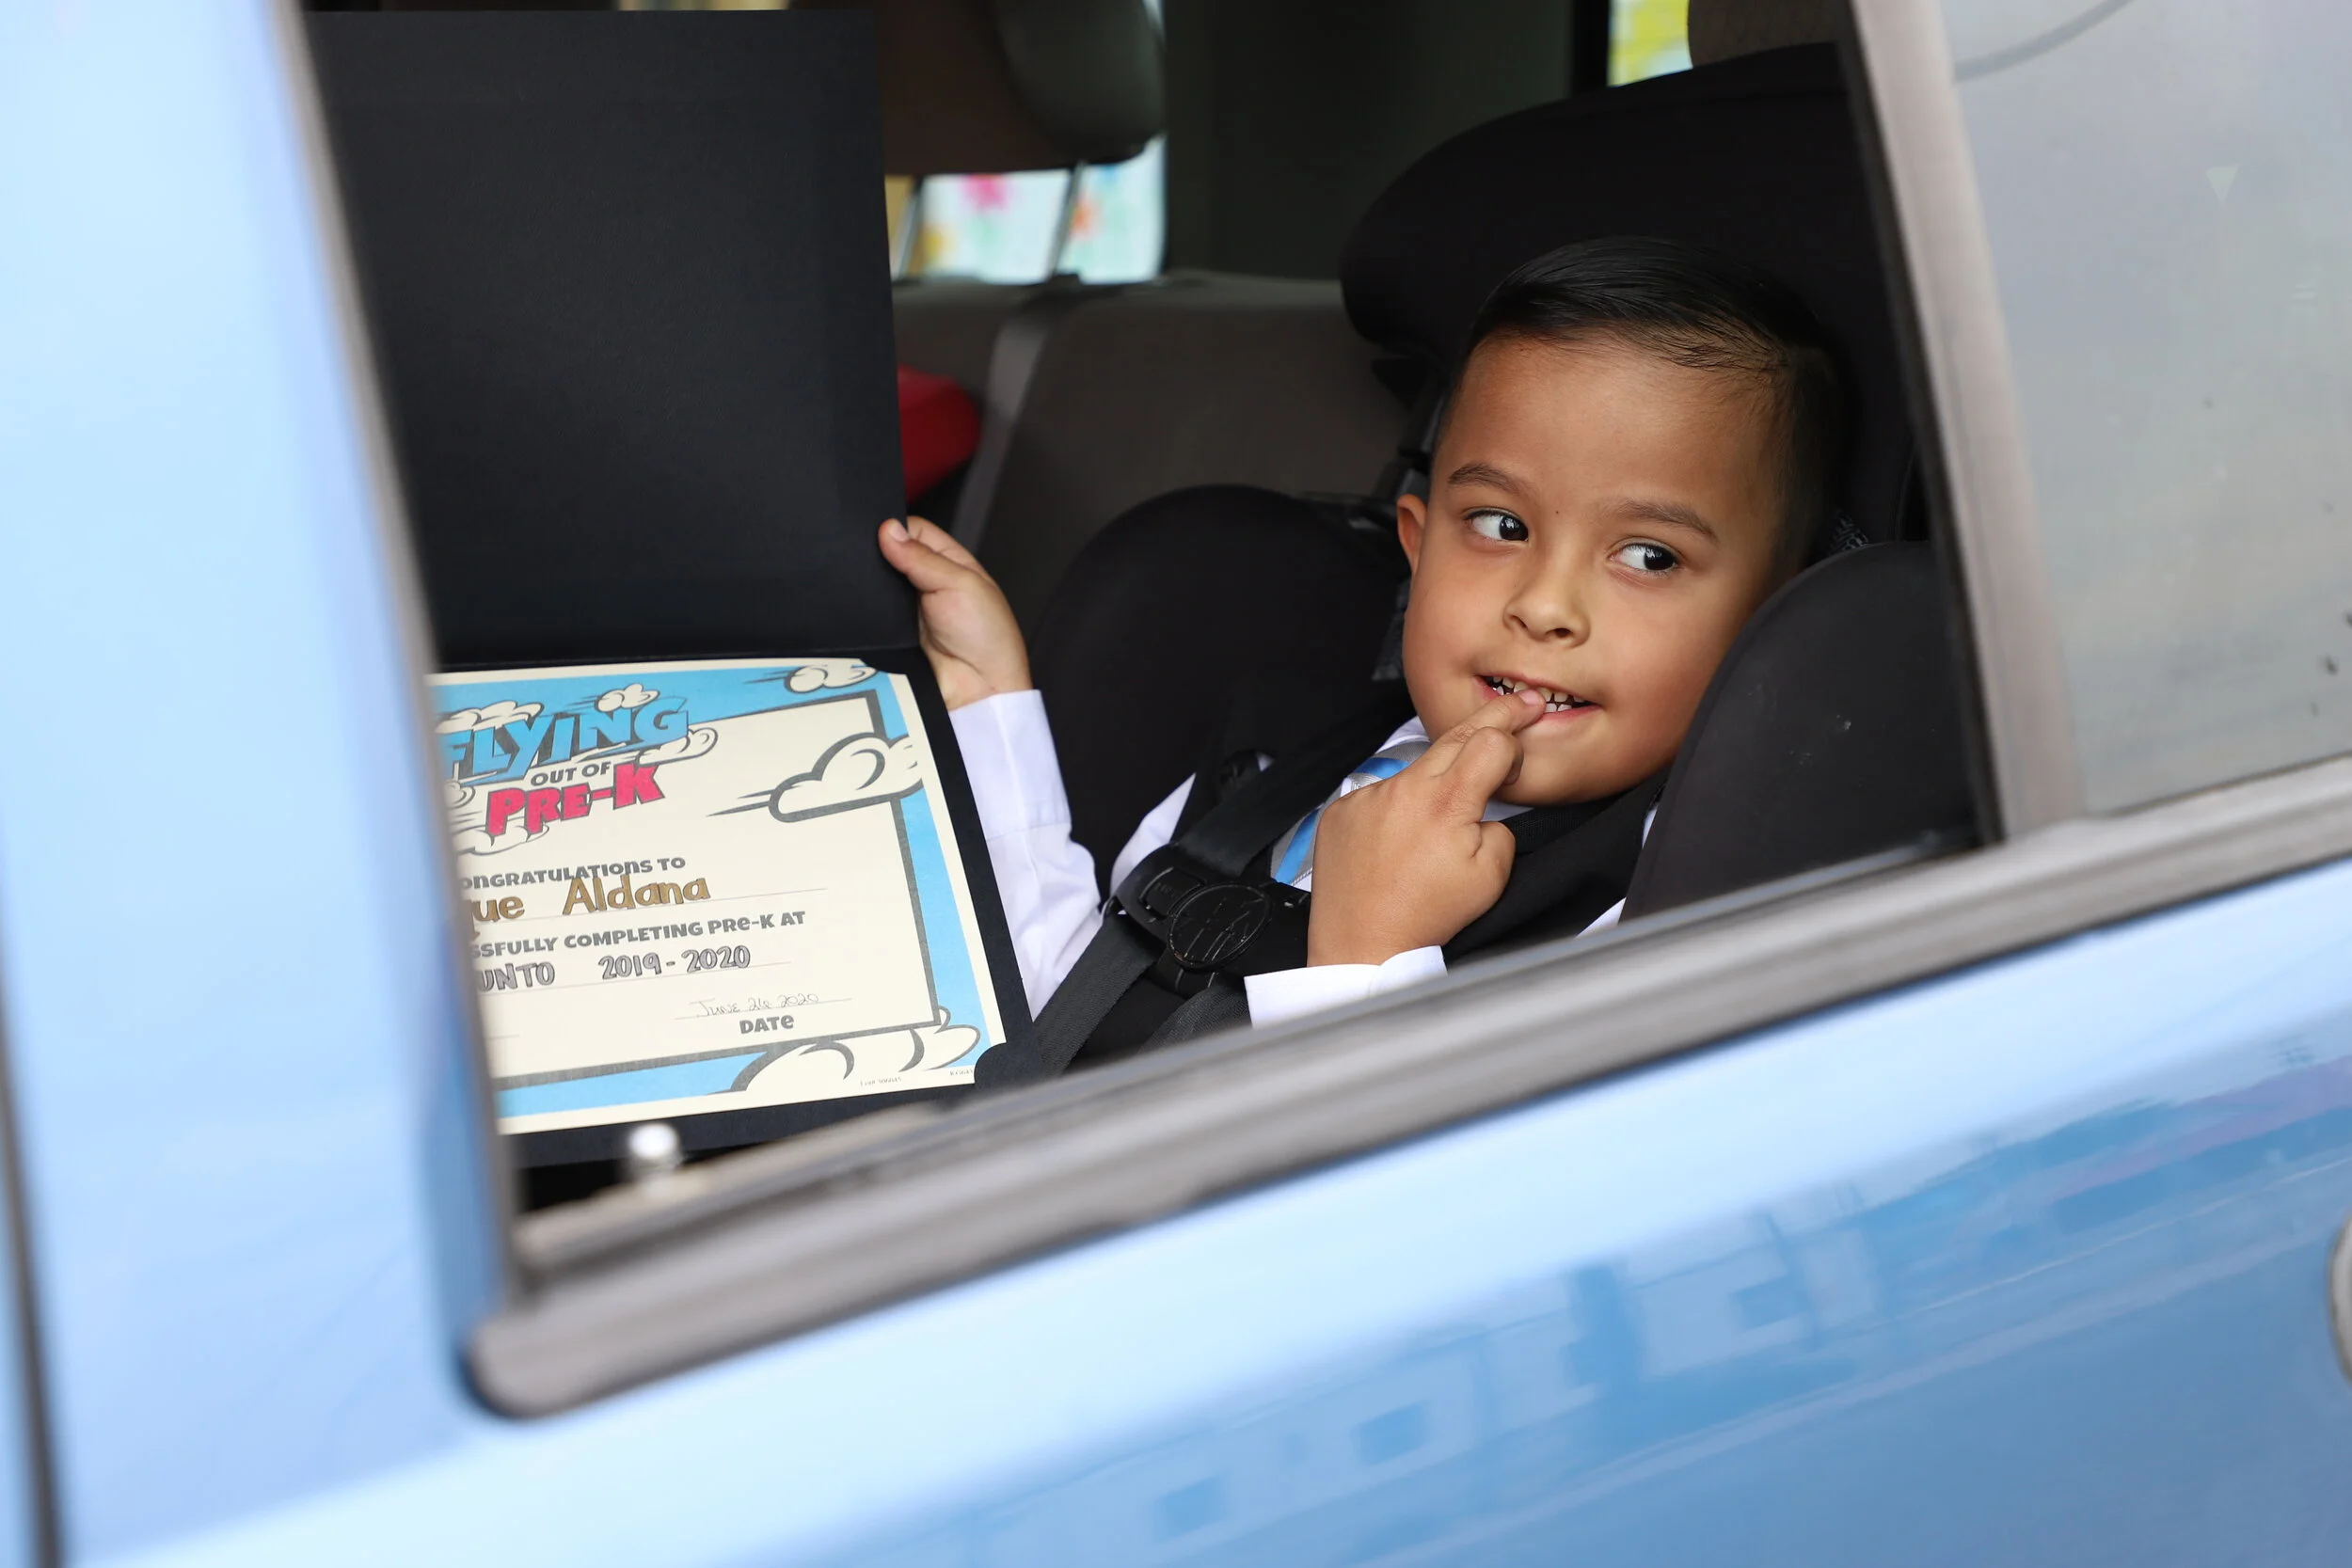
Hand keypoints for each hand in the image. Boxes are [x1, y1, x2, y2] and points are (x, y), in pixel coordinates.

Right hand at [877, 517, 1030, 709]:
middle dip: (878, 555)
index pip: (914, 531)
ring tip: (863, 583)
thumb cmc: (986, 637)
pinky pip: (870, 615)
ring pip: (877, 585)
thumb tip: (888, 529)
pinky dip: (864, 609)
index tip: (876, 531)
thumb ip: (922, 557)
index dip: (895, 527)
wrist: (976, 689)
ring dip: (869, 584)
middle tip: (867, 558)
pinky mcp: (891, 633)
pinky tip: (860, 606)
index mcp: (950, 563)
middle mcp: (927, 582)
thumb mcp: (959, 584)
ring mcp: (908, 609)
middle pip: (891, 556)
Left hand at [1305, 688, 1546, 965]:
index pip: (1491, 741)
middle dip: (1493, 718)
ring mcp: (1369, 797)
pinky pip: (1379, 797)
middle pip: (1456, 736)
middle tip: (1518, 704)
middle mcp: (1404, 789)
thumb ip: (1501, 831)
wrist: (1361, 945)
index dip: (1512, 741)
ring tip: (1432, 833)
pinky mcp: (1343, 811)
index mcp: (1447, 802)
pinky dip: (1394, 813)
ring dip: (1433, 787)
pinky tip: (1397, 846)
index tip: (1518, 748)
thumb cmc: (1424, 918)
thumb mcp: (1490, 878)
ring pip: (1414, 773)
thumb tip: (1488, 816)